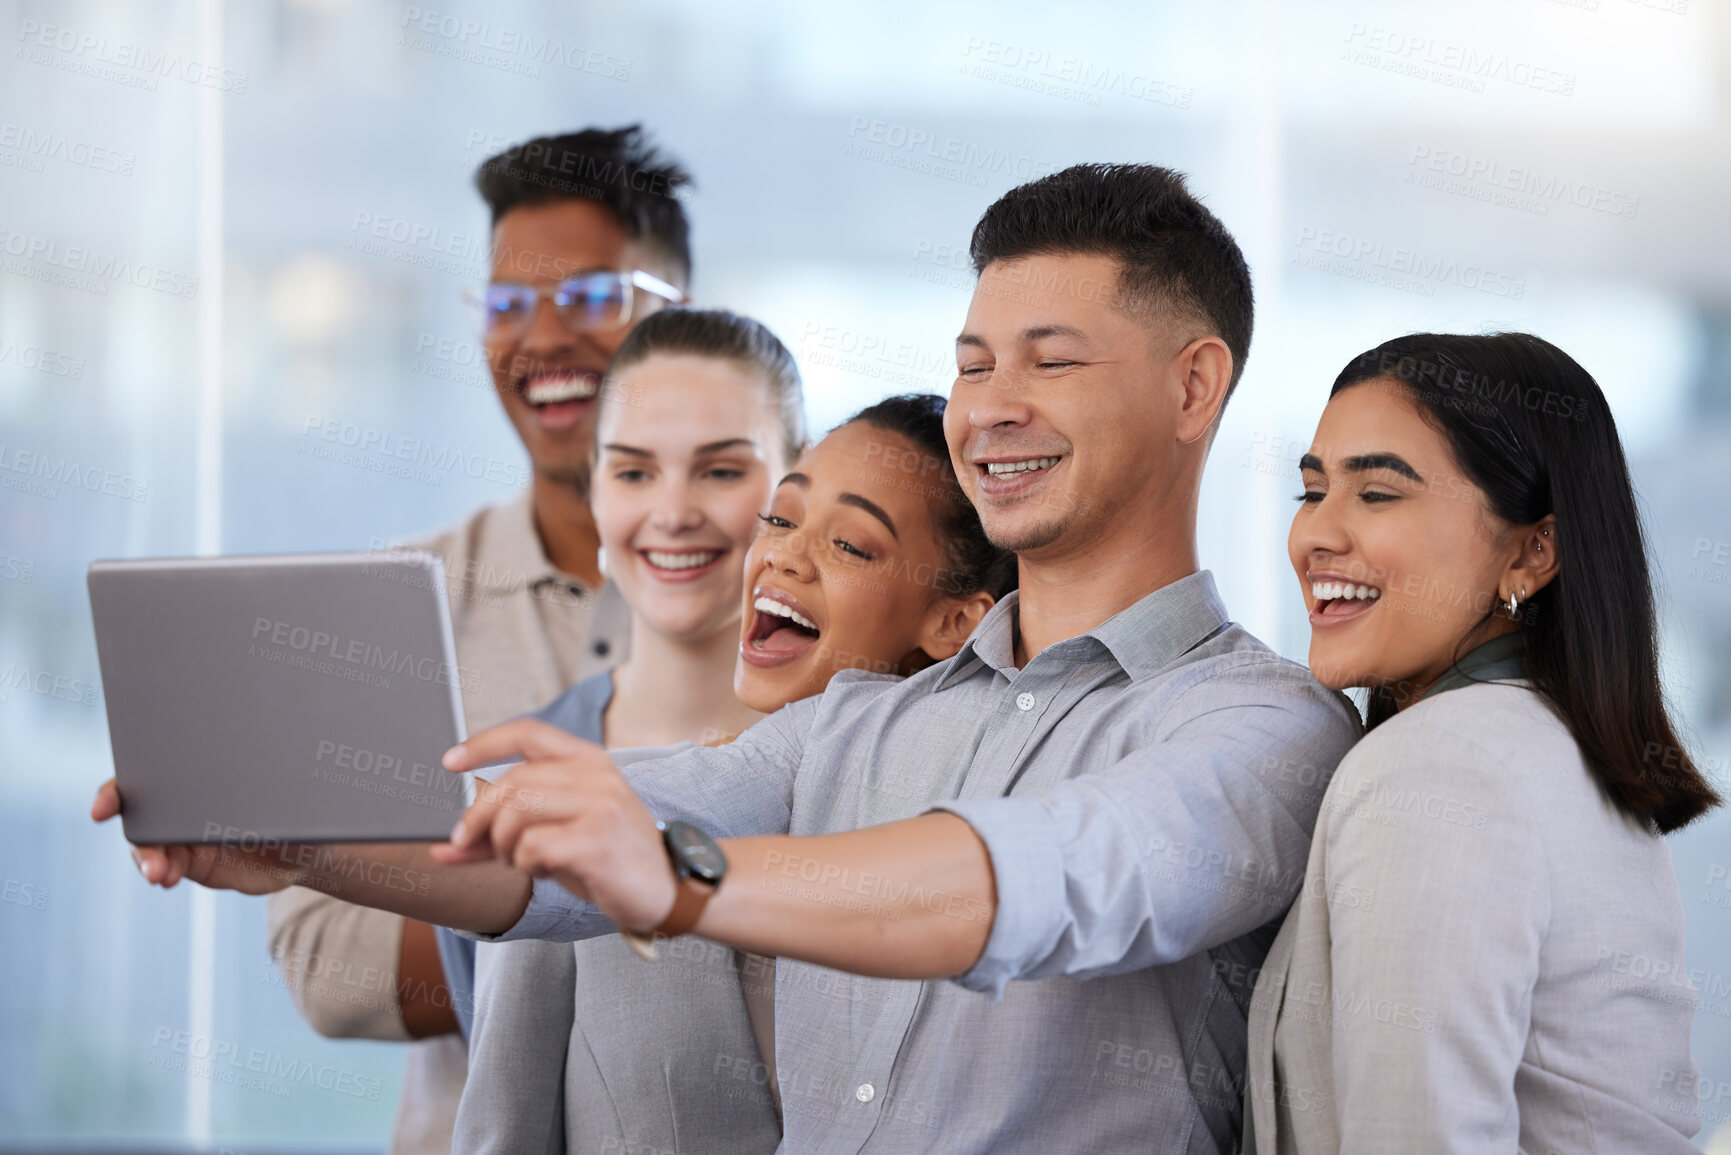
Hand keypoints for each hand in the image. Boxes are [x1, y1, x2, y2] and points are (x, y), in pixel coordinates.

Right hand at [90, 777, 301, 894]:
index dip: (120, 788)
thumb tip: (249, 788)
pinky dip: (163, 872)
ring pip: (150, 845)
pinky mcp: (191, 862)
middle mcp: (185, 804)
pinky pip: (167, 867)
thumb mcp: (289, 796)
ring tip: (159, 873)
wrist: (308, 848)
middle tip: (140, 845)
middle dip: (135, 830)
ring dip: (148, 859)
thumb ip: (264, 793)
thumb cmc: (300, 806)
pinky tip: (166, 878)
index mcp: (201, 775)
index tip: (105, 804)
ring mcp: (184, 834)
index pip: (151, 773)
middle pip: (142, 813)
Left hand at [433, 719, 676, 932]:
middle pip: (511, 782)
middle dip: (477, 817)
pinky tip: (547, 871)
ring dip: (502, 845)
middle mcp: (596, 774)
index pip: (527, 733)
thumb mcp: (558, 834)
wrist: (669, 888)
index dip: (483, 743)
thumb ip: (504, 834)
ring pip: (516, 814)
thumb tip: (444, 849)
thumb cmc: (608, 859)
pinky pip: (533, 847)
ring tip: (519, 861)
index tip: (449, 762)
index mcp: (588, 760)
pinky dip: (526, 865)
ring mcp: (600, 804)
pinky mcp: (598, 839)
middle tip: (467, 844)